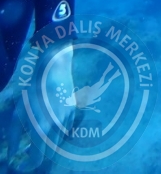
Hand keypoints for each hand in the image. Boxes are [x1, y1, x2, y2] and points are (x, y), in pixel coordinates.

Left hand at [9, 49, 74, 171]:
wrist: (54, 70)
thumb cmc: (32, 91)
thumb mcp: (18, 113)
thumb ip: (14, 137)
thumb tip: (12, 155)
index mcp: (42, 129)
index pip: (36, 159)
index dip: (27, 165)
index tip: (19, 164)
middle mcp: (56, 127)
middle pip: (49, 153)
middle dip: (37, 156)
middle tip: (26, 153)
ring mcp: (67, 119)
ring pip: (57, 142)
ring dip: (46, 145)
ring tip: (35, 138)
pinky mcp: (72, 112)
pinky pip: (64, 130)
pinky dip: (55, 133)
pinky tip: (48, 124)